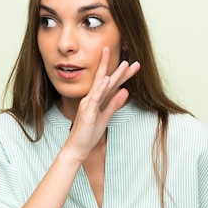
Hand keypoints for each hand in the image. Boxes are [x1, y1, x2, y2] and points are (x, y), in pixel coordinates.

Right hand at [65, 47, 139, 162]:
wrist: (77, 148)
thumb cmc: (88, 134)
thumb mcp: (105, 117)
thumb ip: (114, 104)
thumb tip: (125, 91)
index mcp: (95, 100)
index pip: (110, 84)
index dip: (121, 75)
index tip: (131, 65)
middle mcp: (90, 99)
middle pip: (107, 81)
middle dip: (118, 70)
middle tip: (129, 59)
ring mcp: (88, 104)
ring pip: (102, 86)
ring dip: (113, 74)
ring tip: (124, 64)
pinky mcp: (88, 112)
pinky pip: (95, 98)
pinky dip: (101, 88)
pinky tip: (107, 80)